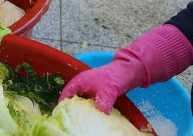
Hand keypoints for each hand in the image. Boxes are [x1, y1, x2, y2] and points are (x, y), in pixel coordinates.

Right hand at [60, 25, 192, 112]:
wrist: (130, 71)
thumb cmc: (115, 77)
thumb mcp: (108, 92)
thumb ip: (102, 104)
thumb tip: (99, 117)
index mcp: (79, 82)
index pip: (65, 95)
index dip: (62, 105)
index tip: (62, 116)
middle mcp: (82, 86)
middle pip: (72, 100)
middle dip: (72, 110)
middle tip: (72, 120)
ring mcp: (90, 90)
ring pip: (81, 104)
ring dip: (82, 111)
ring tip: (81, 121)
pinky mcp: (98, 95)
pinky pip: (90, 105)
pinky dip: (91, 111)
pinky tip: (93, 119)